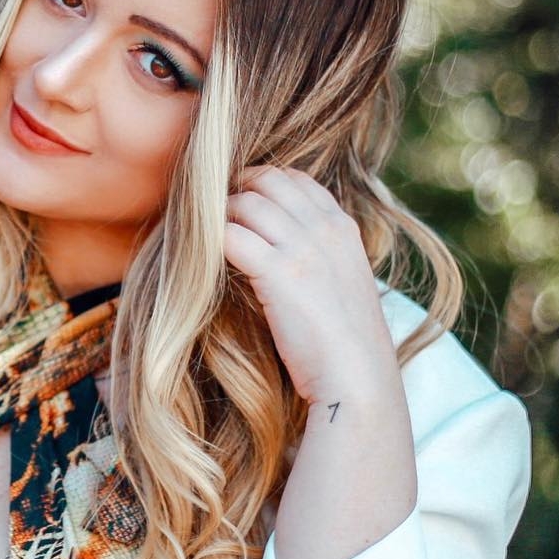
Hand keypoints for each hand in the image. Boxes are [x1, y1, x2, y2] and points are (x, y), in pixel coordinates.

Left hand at [223, 165, 397, 405]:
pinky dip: (209, 240)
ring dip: (218, 216)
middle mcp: (324, 229)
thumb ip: (318, 256)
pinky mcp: (278, 272)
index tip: (239, 202)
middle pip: (267, 180)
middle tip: (212, 215)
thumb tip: (277, 249)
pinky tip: (201, 259)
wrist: (357, 378)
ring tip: (203, 239)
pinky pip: (230, 236)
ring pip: (245, 202)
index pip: (295, 179)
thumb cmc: (344, 344)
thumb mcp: (342, 284)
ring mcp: (303, 248)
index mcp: (342, 228)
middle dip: (235, 191)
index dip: (261, 183)